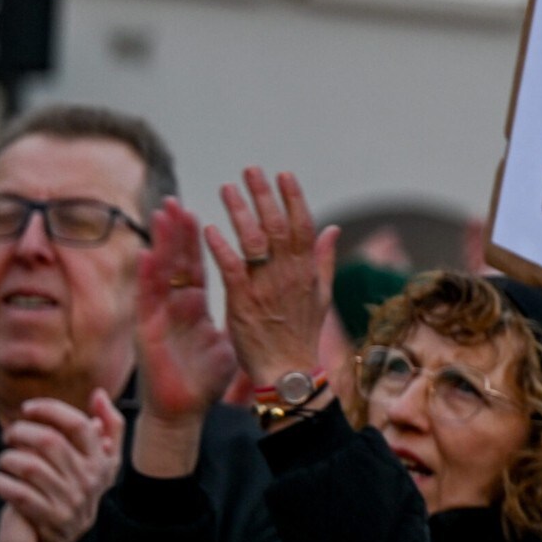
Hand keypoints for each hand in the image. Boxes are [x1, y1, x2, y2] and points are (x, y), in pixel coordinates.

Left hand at [0, 393, 124, 541]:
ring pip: (30, 467)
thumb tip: (100, 394)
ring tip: (3, 458)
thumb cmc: (85, 489)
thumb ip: (109, 425)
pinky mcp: (48, 518)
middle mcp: (88, 479)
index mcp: (101, 460)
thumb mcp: (107, 460)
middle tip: (10, 434)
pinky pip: (18, 495)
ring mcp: (69, 500)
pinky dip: (1, 482)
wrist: (76, 538)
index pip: (79, 425)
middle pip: (50, 442)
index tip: (28, 408)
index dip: (50, 410)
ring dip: (8, 458)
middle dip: (21, 431)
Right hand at [137, 200, 238, 425]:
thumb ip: (237, 318)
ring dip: (162, 243)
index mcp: (194, 307)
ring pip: (160, 274)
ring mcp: (159, 316)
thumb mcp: (225, 343)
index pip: (196, 268)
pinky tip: (147, 253)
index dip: (197, 242)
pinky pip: (148, 300)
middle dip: (177, 233)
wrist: (183, 411)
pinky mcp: (147, 331)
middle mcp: (174, 306)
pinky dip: (147, 276)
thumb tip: (257, 303)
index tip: (199, 213)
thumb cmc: (202, 379)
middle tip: (177, 202)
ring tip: (163, 214)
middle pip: (176, 263)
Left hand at [204, 167, 337, 388]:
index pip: (304, 226)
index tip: (284, 175)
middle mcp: (289, 275)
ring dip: (240, 213)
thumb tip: (332, 228)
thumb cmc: (302, 334)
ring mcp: (266, 288)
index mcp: (308, 271)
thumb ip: (323, 259)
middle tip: (251, 170)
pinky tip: (209, 229)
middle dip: (264, 195)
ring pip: (254, 242)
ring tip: (228, 188)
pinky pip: (232, 269)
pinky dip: (221, 248)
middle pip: (278, 226)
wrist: (289, 371)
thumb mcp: (321, 294)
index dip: (294, 198)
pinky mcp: (242, 303)